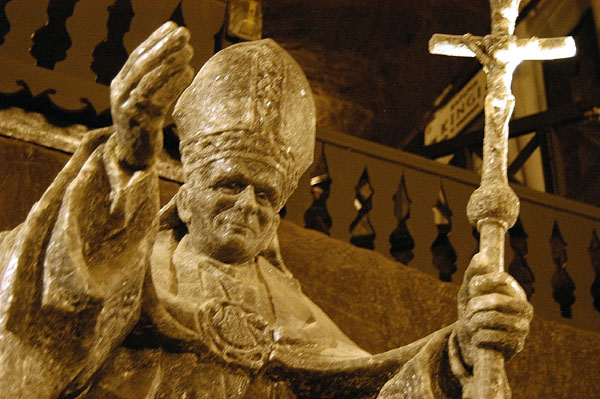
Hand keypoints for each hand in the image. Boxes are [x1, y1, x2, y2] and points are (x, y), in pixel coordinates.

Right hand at [110, 22, 193, 167]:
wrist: (132, 156)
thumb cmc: (143, 124)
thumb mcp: (142, 99)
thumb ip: (151, 79)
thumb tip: (176, 52)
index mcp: (119, 84)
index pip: (137, 56)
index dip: (155, 39)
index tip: (172, 26)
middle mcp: (120, 93)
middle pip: (143, 63)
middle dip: (164, 45)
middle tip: (184, 34)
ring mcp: (128, 107)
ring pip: (150, 79)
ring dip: (171, 62)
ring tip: (189, 52)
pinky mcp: (141, 122)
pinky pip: (158, 98)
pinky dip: (174, 84)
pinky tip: (188, 74)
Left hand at [455, 253, 532, 367]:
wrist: (473, 343)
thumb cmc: (474, 312)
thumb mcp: (469, 292)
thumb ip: (473, 274)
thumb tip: (481, 255)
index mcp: (515, 292)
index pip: (503, 279)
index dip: (484, 281)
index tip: (472, 287)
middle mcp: (525, 308)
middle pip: (496, 300)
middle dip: (475, 305)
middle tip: (468, 311)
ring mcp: (523, 327)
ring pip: (492, 318)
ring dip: (474, 322)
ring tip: (471, 324)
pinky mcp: (517, 345)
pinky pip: (492, 337)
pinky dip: (477, 337)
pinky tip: (477, 338)